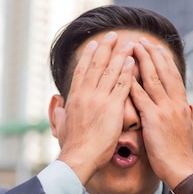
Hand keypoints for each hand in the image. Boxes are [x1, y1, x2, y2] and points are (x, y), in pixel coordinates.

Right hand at [49, 32, 135, 184]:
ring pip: (111, 71)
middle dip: (105, 48)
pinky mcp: (112, 108)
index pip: (82, 70)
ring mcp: (99, 100)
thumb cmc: (71, 147)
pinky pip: (122, 86)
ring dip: (120, 55)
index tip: (94, 44)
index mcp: (74, 98)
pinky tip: (132, 62)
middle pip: (97, 65)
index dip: (89, 55)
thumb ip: (61, 114)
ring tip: (128, 43)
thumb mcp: (61, 126)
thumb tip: (59, 108)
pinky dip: (127, 72)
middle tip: (113, 35)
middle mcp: (86, 95)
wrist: (78, 158)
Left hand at [130, 38, 192, 189]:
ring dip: (142, 61)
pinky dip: (133, 83)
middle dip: (152, 54)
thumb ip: (185, 115)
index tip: (156, 47)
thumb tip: (187, 106)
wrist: (180, 169)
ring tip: (133, 47)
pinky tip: (124, 73)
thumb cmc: (180, 153)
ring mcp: (164, 110)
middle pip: (163, 72)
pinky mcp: (153, 119)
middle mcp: (175, 103)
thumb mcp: (185, 130)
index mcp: (181, 104)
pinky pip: (141, 97)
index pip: (172, 76)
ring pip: (152, 79)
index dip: (164, 60)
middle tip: (142, 40)